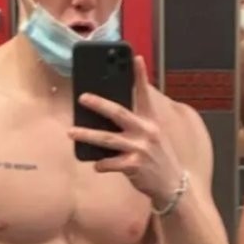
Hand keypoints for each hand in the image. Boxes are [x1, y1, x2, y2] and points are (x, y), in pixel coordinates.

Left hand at [72, 54, 183, 207]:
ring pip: (107, 139)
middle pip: (118, 113)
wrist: (172, 185)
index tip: (135, 58)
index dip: (140, 76)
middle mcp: (146, 132)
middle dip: (99, 104)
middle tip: (82, 97)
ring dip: (87, 135)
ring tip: (71, 132)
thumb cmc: (159, 160)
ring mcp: (140, 149)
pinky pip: (110, 163)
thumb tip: (110, 118)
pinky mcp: (134, 166)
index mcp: (151, 122)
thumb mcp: (154, 138)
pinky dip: (101, 164)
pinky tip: (96, 165)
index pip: (145, 95)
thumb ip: (137, 126)